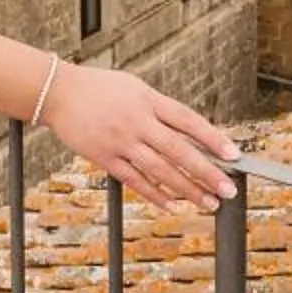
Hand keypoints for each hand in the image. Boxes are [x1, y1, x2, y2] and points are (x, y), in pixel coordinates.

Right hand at [41, 62, 236, 210]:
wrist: (57, 92)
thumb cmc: (99, 88)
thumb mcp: (134, 88)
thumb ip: (159, 109)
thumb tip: (190, 133)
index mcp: (148, 100)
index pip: (188, 121)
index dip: (213, 138)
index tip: (234, 154)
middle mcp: (137, 121)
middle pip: (179, 150)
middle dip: (207, 172)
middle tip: (229, 189)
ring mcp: (121, 141)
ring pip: (161, 171)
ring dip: (188, 189)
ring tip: (209, 202)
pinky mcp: (104, 157)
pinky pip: (135, 180)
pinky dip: (156, 195)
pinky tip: (174, 205)